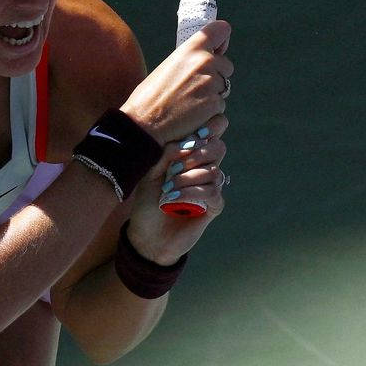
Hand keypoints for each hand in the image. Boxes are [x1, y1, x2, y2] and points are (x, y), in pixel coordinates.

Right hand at [119, 20, 232, 144]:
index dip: (222, 41)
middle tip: (193, 88)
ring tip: (188, 104)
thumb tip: (209, 58)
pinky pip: (220, 107)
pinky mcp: (214, 104)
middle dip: (216, 76)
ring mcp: (211, 83)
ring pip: (223, 88)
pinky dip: (209, 113)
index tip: (218, 49)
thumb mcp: (169, 67)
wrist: (144, 124)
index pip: (221, 30)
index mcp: (191, 49)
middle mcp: (205, 62)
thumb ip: (190, 60)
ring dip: (211, 96)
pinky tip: (191, 116)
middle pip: (226, 66)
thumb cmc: (150, 97)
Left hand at [125, 113, 229, 262]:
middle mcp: (203, 169)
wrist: (147, 236)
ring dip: (188, 178)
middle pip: (218, 147)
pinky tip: (176, 199)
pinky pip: (213, 192)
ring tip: (168, 190)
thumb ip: (165, 155)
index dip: (207, 129)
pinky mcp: (213, 207)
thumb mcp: (150, 174)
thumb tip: (186, 142)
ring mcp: (210, 187)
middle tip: (174, 168)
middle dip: (196, 153)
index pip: (207, 134)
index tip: (195, 133)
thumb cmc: (147, 202)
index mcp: (190, 156)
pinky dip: (193, 192)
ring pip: (213, 171)